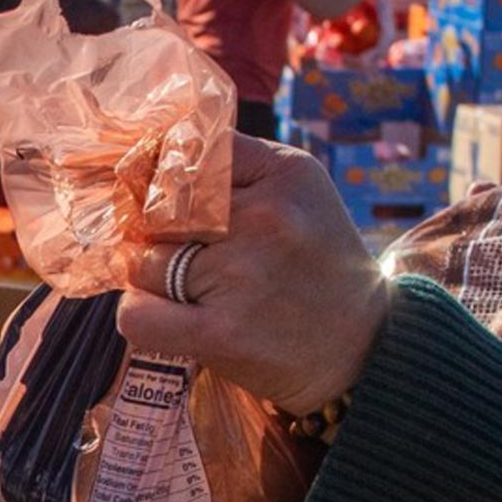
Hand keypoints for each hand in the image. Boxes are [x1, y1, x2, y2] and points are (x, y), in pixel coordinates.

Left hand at [114, 138, 391, 412]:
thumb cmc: (317, 263)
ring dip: (154, 280)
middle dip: (156, 234)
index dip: (162, 178)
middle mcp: (265, 218)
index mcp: (284, 175)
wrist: (363, 348)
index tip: (164, 198)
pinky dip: (141, 317)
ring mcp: (241, 276)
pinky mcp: (221, 333)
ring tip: (193, 291)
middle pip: (157, 211)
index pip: (189, 153)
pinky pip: (138, 316)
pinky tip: (169, 317)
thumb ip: (235, 165)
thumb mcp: (299, 190)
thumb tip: (152, 158)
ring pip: (144, 263)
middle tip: (180, 253)